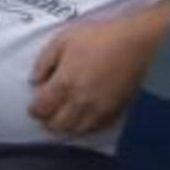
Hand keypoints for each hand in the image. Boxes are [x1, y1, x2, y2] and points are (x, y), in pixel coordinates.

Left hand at [28, 0, 169, 135]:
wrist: (136, 44)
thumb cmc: (99, 38)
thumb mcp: (63, 40)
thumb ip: (44, 61)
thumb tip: (34, 80)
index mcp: (64, 84)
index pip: (41, 109)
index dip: (34, 109)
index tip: (33, 104)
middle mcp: (79, 103)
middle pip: (56, 125)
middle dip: (47, 120)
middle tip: (46, 112)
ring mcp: (98, 111)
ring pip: (75, 131)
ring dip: (65, 126)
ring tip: (62, 116)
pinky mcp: (113, 113)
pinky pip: (93, 129)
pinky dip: (83, 127)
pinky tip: (82, 117)